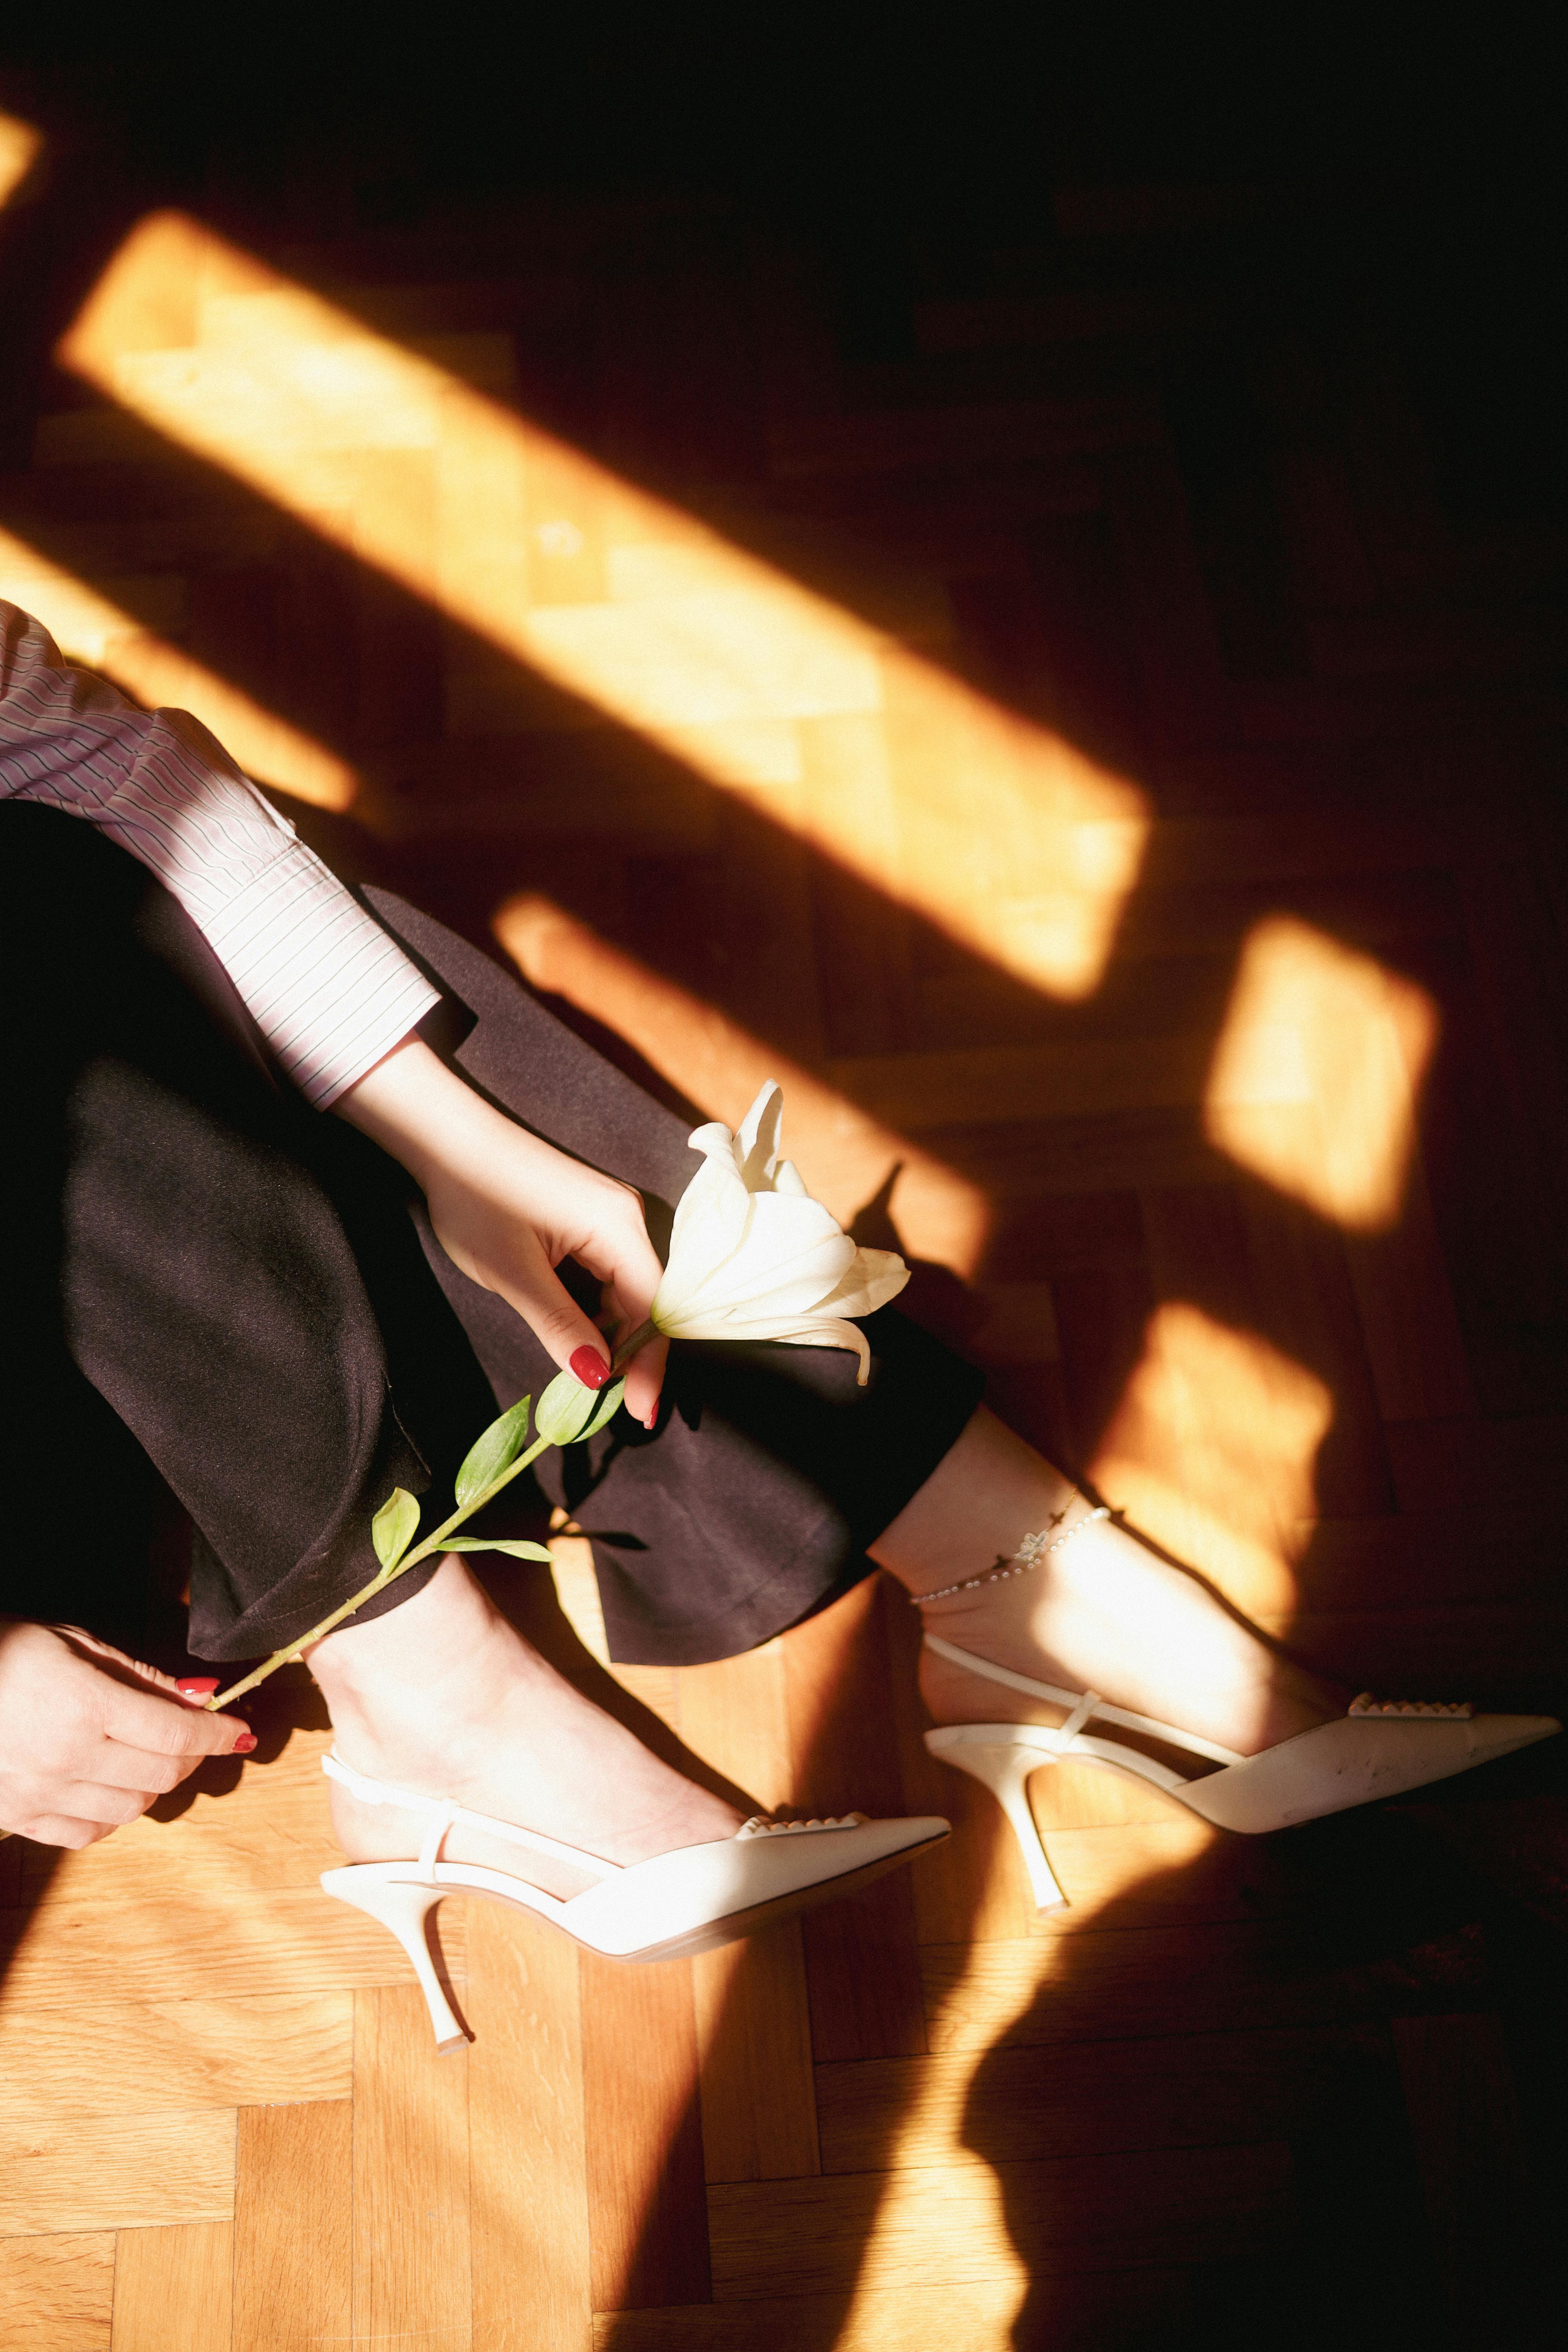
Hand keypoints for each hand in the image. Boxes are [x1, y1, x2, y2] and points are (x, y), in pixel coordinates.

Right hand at [0, 1620, 253, 1848]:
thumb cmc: (6, 1652)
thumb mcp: (76, 1644)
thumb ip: (141, 1675)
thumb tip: (201, 1695)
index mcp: (84, 1704)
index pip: (176, 1731)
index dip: (218, 1733)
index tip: (241, 1731)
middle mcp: (66, 1756)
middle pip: (161, 1774)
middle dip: (193, 1756)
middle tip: (199, 1738)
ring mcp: (41, 1792)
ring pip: (131, 1809)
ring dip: (156, 1786)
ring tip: (153, 1758)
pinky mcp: (18, 1816)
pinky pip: (87, 1832)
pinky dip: (113, 1816)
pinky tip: (113, 1788)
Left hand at [336, 1039, 668, 1427]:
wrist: (448, 1138)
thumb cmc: (475, 1197)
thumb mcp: (513, 1273)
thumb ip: (560, 1326)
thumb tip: (597, 1378)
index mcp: (617, 1227)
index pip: (652, 1308)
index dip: (649, 1366)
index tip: (640, 1414)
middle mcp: (626, 1219)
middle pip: (647, 1301)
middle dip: (634, 1357)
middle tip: (618, 1409)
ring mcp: (610, 1217)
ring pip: (628, 1291)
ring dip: (613, 1336)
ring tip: (594, 1381)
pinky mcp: (591, 1219)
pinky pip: (610, 1275)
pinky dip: (599, 1311)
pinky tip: (579, 1337)